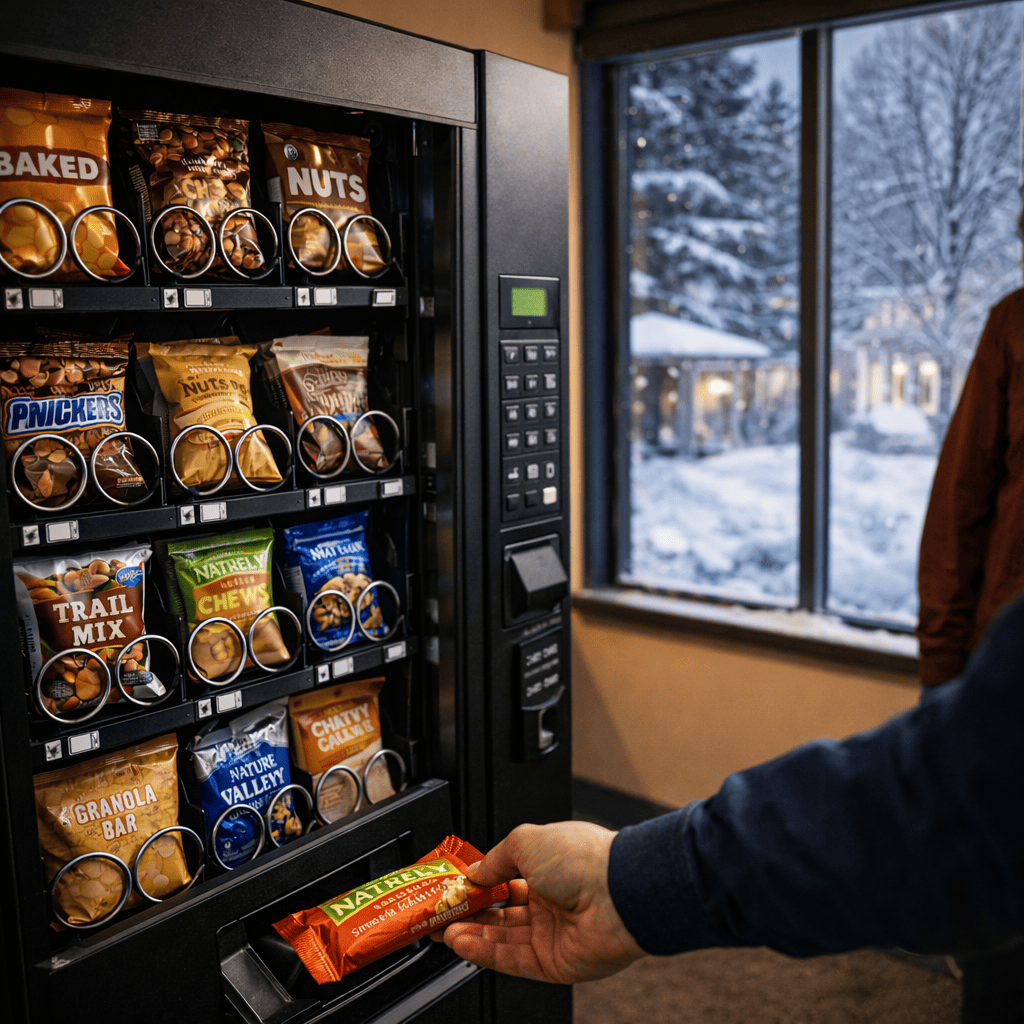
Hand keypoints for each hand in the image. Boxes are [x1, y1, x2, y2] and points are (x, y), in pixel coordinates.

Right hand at [431, 821, 645, 983]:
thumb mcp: (527, 840)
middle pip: (500, 912)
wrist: (617, 893)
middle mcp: (551, 900)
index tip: (454, 888)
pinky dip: (484, 952)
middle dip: (470, 913)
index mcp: (549, 867)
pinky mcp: (553, 962)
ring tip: (444, 930)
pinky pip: (511, 959)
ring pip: (502, 938)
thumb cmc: (583, 858)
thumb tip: (475, 873)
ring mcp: (552, 933)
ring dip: (471, 934)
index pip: (505, 880)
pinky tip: (461, 942)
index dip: (479, 885)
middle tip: (442, 914)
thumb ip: (495, 860)